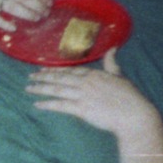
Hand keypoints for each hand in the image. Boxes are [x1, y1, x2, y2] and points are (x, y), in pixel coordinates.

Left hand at [26, 49, 159, 139]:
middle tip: (30, 76)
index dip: (55, 70)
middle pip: (60, 78)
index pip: (70, 70)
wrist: (134, 114)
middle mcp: (87, 83)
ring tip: (28, 88)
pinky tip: (37, 104)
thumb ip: (111, 64)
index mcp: (95, 74)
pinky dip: (48, 104)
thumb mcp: (120, 76)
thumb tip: (112, 48)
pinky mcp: (82, 109)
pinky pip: (61, 105)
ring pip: (57, 90)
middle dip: (43, 77)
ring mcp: (83, 95)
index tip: (44, 69)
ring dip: (41, 88)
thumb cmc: (130, 97)